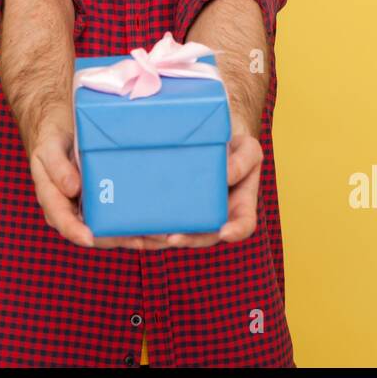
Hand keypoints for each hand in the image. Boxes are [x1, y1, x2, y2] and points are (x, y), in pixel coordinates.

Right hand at [27, 126, 155, 249]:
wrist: (61, 123)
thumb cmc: (52, 135)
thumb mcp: (48, 147)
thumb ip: (56, 167)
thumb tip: (72, 189)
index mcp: (55, 201)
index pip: (65, 222)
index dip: (76, 232)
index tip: (89, 238)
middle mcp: (75, 209)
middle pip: (99, 232)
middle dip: (123, 239)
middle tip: (147, 239)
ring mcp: (94, 206)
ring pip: (117, 228)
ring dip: (140, 235)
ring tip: (166, 235)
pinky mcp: (111, 198)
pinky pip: (127, 213)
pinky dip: (144, 219)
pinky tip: (166, 222)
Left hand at [137, 129, 262, 249]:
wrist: (210, 138)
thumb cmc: (233, 145)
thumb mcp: (247, 149)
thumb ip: (242, 160)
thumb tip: (226, 175)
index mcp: (240, 206)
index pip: (243, 224)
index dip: (236, 231)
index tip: (225, 232)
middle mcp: (216, 217)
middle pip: (203, 236)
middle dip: (187, 238)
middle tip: (171, 237)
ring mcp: (191, 215)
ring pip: (176, 235)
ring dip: (159, 239)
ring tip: (143, 236)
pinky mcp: (168, 210)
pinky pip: (158, 226)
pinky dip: (143, 231)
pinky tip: (129, 230)